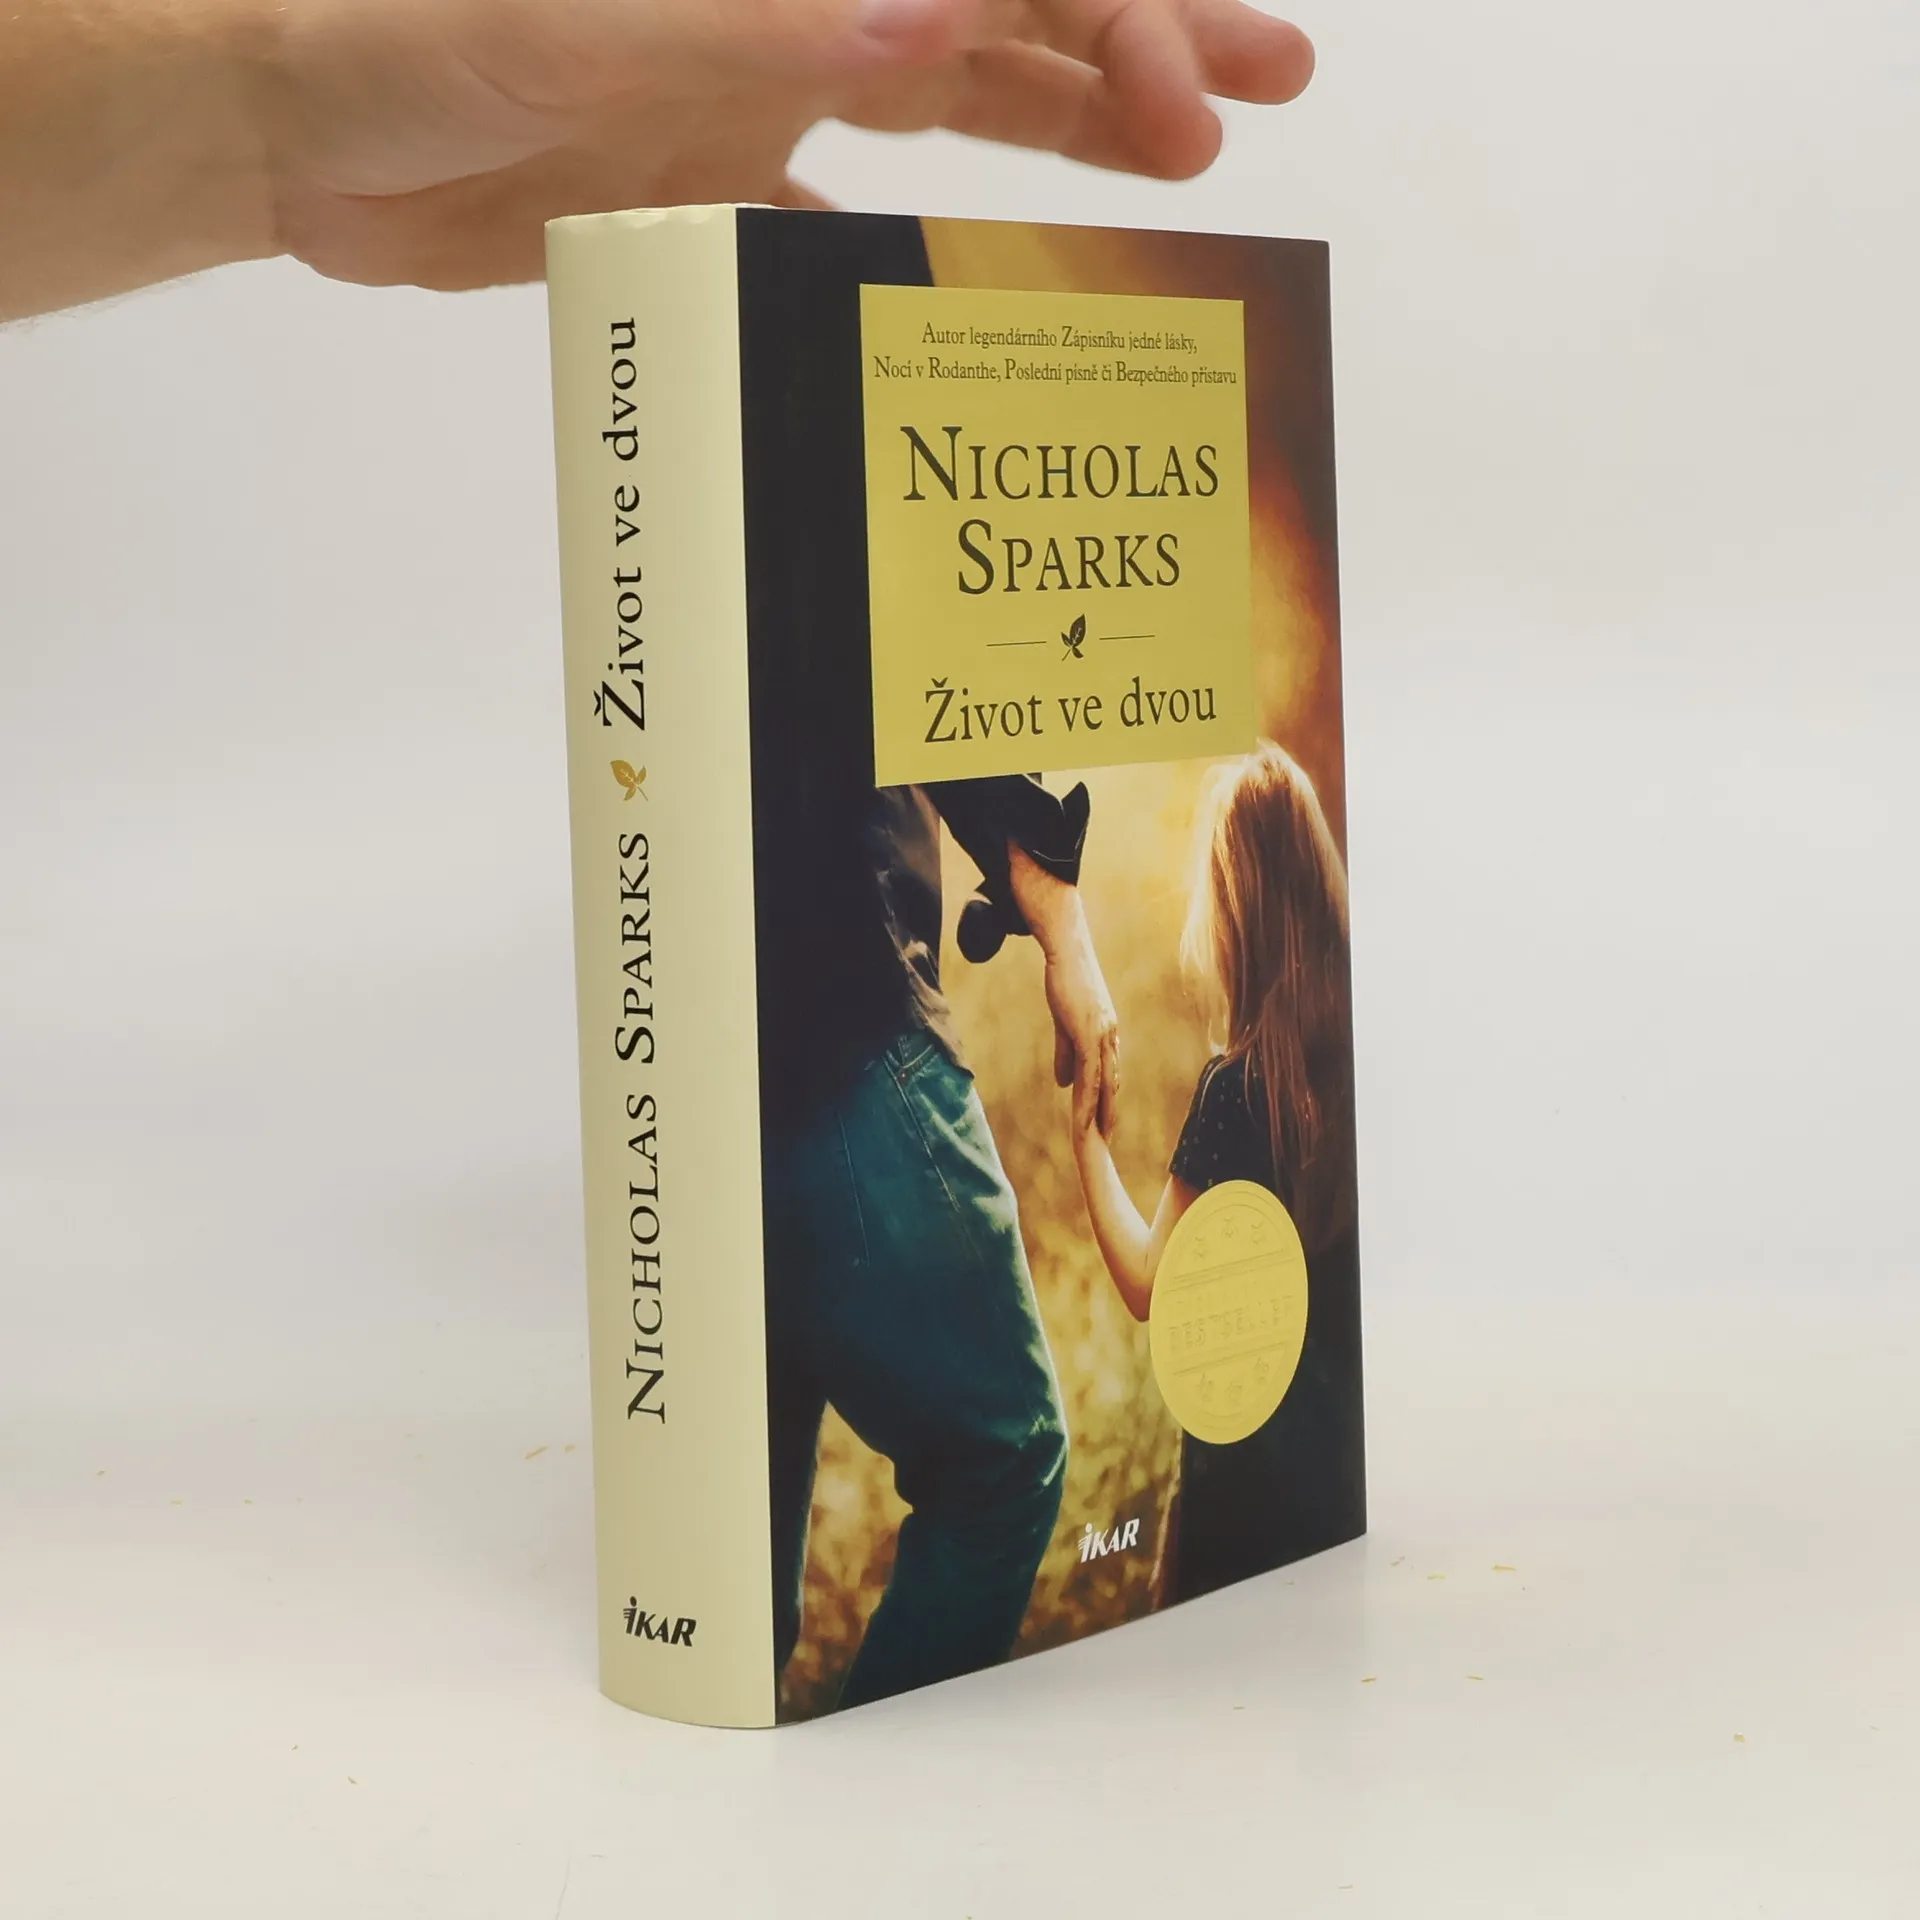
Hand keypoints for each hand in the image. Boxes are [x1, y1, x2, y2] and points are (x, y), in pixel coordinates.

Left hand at [263, 0, 1315, 288]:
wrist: (292, 127)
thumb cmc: (392, 32)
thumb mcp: (572, 25)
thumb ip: (749, 25)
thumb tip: (938, 19)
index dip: (1112, 4)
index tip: (1189, 87)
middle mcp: (795, 4)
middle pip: (1007, 9)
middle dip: (1138, 39)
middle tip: (1263, 87)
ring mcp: (762, 88)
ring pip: (959, 100)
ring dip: (1069, 125)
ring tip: (1182, 159)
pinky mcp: (718, 181)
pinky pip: (854, 218)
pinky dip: (923, 251)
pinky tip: (991, 293)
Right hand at [1008, 845, 1119, 1137]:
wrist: (1067, 948)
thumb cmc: (1066, 977)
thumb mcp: (1064, 1020)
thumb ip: (1064, 1052)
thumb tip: (1063, 1082)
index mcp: (1106, 1033)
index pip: (1108, 1074)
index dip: (1106, 1100)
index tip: (1105, 1123)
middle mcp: (1110, 1037)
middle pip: (1111, 1084)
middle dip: (1109, 1114)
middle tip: (1106, 1141)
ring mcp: (1102, 1035)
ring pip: (1102, 1083)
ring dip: (1098, 1113)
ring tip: (1096, 1138)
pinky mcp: (1089, 1031)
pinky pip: (1089, 1073)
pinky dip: (1086, 1096)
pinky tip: (1081, 1115)